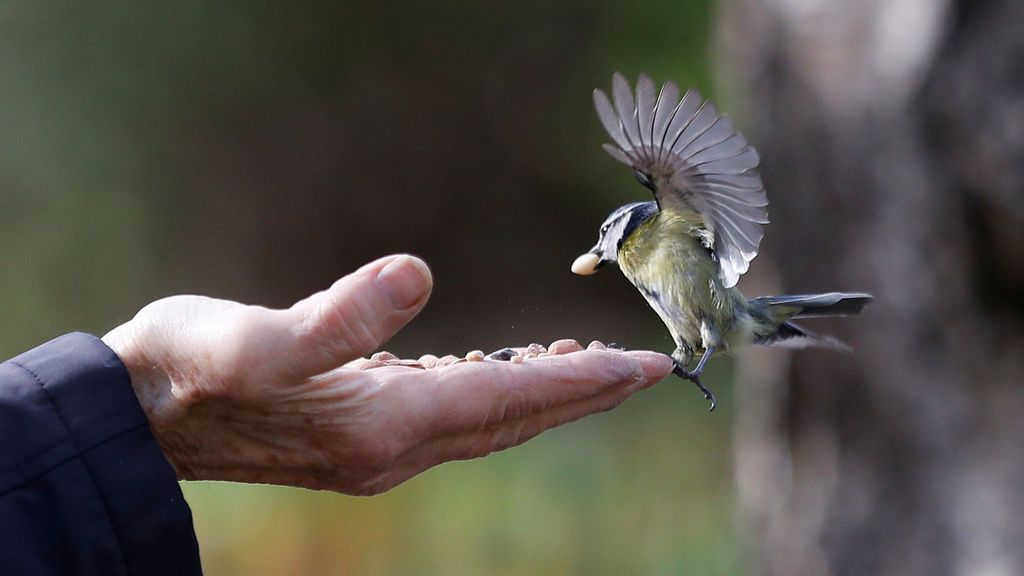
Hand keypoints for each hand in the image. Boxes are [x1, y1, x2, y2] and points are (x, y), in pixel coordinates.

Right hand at [102, 255, 671, 494]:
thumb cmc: (189, 370)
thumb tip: (415, 275)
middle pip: (513, 417)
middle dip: (584, 395)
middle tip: (646, 370)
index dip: (581, 382)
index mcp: (384, 425)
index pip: (508, 399)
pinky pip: (450, 414)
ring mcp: (377, 446)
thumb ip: (337, 317)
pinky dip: (494, 392)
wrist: (139, 419)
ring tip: (593, 369)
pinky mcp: (359, 431)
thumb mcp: (254, 339)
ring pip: (486, 420)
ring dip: (544, 395)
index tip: (644, 367)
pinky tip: (503, 368)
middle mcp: (393, 448)